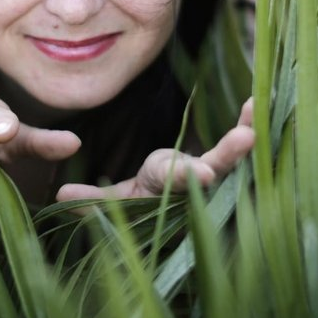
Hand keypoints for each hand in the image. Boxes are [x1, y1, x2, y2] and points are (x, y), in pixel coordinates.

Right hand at [55, 97, 254, 200]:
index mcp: (166, 192)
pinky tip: (256, 103)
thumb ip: (90, 202)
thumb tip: (59, 198)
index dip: (191, 178)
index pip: (178, 184)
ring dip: (245, 133)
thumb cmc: (141, 204)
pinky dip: (245, 123)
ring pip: (232, 158)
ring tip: (259, 110)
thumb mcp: (115, 203)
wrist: (169, 215)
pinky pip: (236, 145)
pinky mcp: (219, 163)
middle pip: (216, 172)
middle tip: (249, 137)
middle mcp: (194, 189)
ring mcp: (210, 177)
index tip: (204, 174)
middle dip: (231, 154)